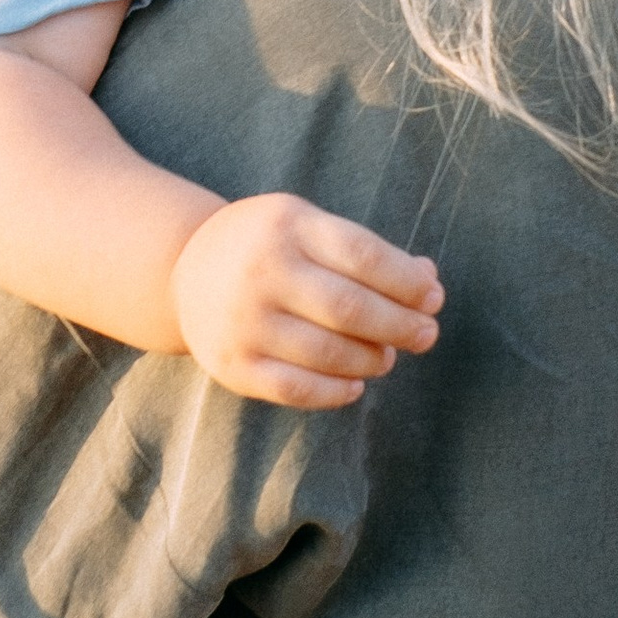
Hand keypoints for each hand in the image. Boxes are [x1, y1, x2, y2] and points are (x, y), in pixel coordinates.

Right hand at [166, 194, 441, 407]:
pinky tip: (355, 384)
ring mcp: (243, 320)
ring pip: (328, 353)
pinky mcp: (232, 364)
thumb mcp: (308, 227)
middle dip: (400, 325)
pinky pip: (296, 389)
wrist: (184, 269)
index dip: (407, 282)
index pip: (363, 255)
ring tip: (385, 356)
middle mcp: (262, 271)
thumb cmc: (269, 247)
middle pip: (349, 307)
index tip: (433, 297)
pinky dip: (335, 391)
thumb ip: (366, 251)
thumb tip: (428, 281)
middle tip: (425, 335)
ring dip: (371, 359)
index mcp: (287, 226)